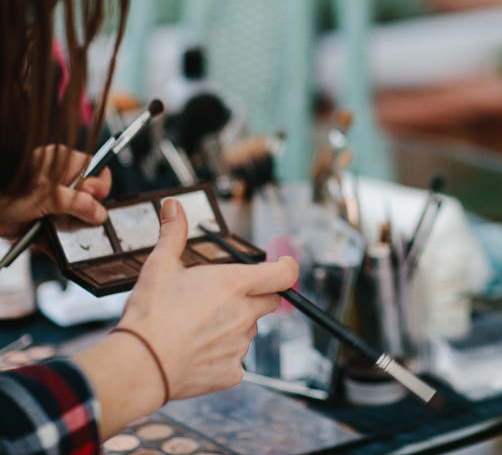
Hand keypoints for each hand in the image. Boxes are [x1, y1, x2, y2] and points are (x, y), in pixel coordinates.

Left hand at [0, 145, 109, 238]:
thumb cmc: (7, 191)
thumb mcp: (48, 194)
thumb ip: (78, 202)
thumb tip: (99, 213)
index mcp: (62, 164)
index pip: (95, 170)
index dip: (99, 185)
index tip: (96, 197)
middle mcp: (58, 182)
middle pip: (89, 198)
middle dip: (87, 212)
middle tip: (77, 217)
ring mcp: (50, 204)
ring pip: (74, 219)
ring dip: (72, 230)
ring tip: (63, 232)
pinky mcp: (40, 223)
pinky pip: (57, 235)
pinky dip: (57, 244)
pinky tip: (57, 248)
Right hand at [116, 198, 299, 399]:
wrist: (138, 366)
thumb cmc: (149, 315)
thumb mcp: (159, 266)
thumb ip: (173, 234)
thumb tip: (173, 206)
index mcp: (235, 285)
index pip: (284, 273)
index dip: (286, 268)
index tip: (281, 266)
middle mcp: (245, 314)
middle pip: (269, 301)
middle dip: (254, 297)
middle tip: (221, 300)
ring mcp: (240, 345)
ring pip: (248, 331)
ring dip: (233, 326)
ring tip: (196, 328)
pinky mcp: (231, 372)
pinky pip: (235, 361)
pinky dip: (221, 356)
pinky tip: (195, 353)